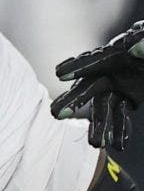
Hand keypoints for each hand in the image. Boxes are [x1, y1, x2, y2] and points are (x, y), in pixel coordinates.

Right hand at [53, 15, 143, 149]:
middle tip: (55, 114)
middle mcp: (112, 71)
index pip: (95, 60)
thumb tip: (136, 50)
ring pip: (103, 106)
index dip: (78, 66)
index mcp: (116, 53)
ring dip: (99, 126)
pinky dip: (120, 129)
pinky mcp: (129, 96)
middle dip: (73, 101)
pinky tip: (118, 144)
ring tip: (96, 145)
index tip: (59, 73)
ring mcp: (120, 84)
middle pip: (88, 87)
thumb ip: (143, 45)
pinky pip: (121, 113)